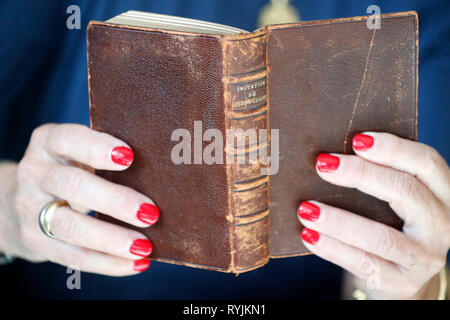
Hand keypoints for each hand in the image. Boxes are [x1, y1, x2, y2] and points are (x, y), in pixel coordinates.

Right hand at [0, 124, 158, 275]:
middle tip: (150, 213)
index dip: (97, 147)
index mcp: (48, 143)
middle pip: (72, 185)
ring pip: (69, 226)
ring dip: (111, 239)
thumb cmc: (69, 169)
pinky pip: (72, 256)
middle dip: (114, 201)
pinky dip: (107, 263)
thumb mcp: (77, 153)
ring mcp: (31, 209)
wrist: (18, 200)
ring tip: (144, 246)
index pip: (68, 139)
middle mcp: (36, 173)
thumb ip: (107, 155)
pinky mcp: (35, 241)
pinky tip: (135, 264)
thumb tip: (162, 171)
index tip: (129, 157)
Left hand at [297, 132, 449, 298]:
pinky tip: (308, 235)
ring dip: (338, 221)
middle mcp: (440, 225)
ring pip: (381, 236)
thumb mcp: (391, 199)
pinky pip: (363, 263)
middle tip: (323, 165)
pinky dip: (332, 248)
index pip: (427, 163)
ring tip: (306, 209)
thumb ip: (375, 176)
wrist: (396, 273)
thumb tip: (328, 155)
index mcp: (441, 194)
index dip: (393, 149)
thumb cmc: (387, 224)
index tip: (357, 140)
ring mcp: (423, 258)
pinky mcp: (401, 283)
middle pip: (406, 192)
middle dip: (361, 175)